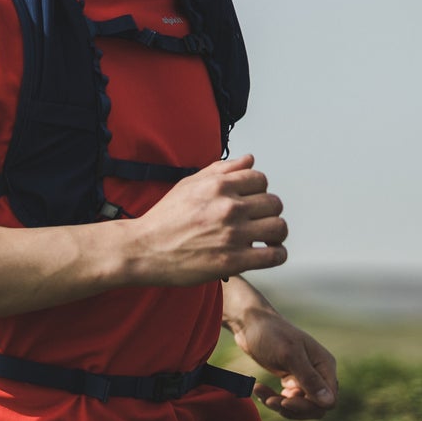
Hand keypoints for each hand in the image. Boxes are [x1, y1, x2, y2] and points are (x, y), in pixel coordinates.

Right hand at [127, 155, 288, 285]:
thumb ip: (221, 170)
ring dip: (275, 233)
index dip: (258, 191)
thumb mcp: (188, 185)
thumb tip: (249, 160)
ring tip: (265, 238)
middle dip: (268, 212)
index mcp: (218, 186)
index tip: (250, 202)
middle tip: (257, 221)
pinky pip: (274, 255)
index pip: (261, 180)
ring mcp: (233, 235)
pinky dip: (277, 254)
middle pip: (274, 203)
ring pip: (278, 227)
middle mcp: (229, 207)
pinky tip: (267, 253)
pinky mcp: (234, 260)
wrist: (143, 249)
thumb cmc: (163, 219)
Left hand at [231, 305, 337, 419]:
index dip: (310, 406)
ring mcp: (303, 377)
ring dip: (280, 405)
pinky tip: (258, 389)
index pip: (329, 400)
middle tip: (271, 401)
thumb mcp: (289, 355)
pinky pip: (286, 399)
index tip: (286, 401)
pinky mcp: (289, 379)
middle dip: (293, 408)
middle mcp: (318, 373)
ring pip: (299, 406)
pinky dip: (272, 398)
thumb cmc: (271, 334)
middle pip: (315, 407)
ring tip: (260, 392)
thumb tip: (329, 403)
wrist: (249, 323)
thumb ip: (309, 379)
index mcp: (324, 366)